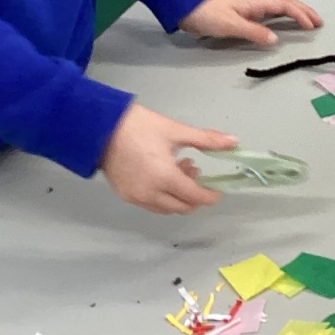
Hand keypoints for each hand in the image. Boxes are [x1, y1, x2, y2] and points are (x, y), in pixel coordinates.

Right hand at [99, 102, 234, 213]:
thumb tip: (233, 142)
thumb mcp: (176, 131)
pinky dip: (163, 195)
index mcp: (164, 179)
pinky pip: (151, 204)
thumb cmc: (141, 127)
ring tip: (180, 168)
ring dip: (178, 196)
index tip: (218, 190)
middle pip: (181, 207)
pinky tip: (163, 174)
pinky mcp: (125, 196)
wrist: (101, 127)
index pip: (194, 197)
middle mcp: (150, 194)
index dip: (209, 196)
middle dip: (194, 195)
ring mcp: (135, 198)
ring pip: (166, 208)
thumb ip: (207, 140)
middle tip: (196, 171)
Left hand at [179, 0, 321, 46]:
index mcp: (256, 3)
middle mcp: (256, 3)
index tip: (312, 27)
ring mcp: (250, 8)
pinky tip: (284, 24)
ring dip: (296, 14)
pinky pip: (271, 13)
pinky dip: (284, 17)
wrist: (186, 7)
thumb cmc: (207, 15)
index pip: (285, 6)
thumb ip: (253, 32)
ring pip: (280, 8)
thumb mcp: (230, 25)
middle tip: (318, 23)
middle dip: (304, 12)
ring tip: (307, 23)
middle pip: (287, 4)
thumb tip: (276, 40)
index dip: (301, 15)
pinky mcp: (244, 14)